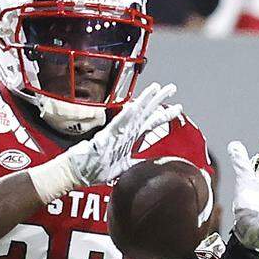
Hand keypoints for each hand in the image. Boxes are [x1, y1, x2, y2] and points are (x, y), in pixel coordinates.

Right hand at [65, 82, 181, 185]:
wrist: (80, 171)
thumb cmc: (98, 168)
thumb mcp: (124, 167)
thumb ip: (136, 163)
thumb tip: (148, 165)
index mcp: (130, 137)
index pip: (151, 123)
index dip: (165, 115)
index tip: (178, 108)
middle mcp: (126, 131)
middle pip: (146, 112)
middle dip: (160, 99)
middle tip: (173, 87)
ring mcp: (116, 132)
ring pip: (133, 113)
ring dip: (144, 100)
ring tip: (156, 88)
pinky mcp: (106, 136)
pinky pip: (118, 125)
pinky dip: (126, 116)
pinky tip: (134, 106)